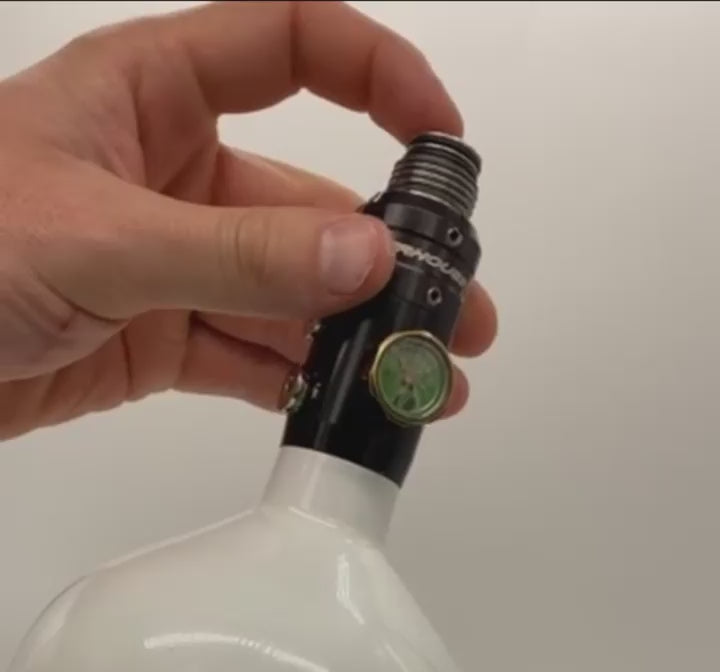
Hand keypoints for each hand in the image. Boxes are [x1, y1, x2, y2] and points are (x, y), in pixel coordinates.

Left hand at [0, 0, 495, 438]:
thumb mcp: (98, 238)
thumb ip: (236, 254)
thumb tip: (362, 258)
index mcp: (148, 94)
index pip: (288, 46)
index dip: (375, 77)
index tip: (438, 139)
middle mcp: (168, 174)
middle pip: (305, 202)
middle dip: (386, 259)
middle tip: (453, 312)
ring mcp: (165, 263)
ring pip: (286, 294)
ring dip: (353, 339)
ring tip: (420, 380)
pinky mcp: (153, 341)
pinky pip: (246, 359)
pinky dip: (296, 386)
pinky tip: (345, 407)